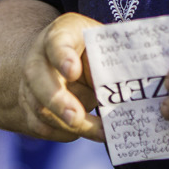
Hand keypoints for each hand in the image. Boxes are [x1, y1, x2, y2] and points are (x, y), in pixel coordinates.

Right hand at [18, 10, 104, 143]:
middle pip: (38, 80)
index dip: (63, 57)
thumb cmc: (85, 48)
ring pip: (40, 109)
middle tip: (76, 117)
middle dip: (57, 101)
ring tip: (100, 132)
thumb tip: (139, 77)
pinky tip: (89, 132)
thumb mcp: (100, 41)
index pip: (56, 43)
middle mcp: (38, 60)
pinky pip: (42, 127)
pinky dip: (66, 133)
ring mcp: (29, 86)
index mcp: (59, 36)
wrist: (51, 58)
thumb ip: (113, 55)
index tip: (73, 70)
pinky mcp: (30, 109)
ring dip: (68, 125)